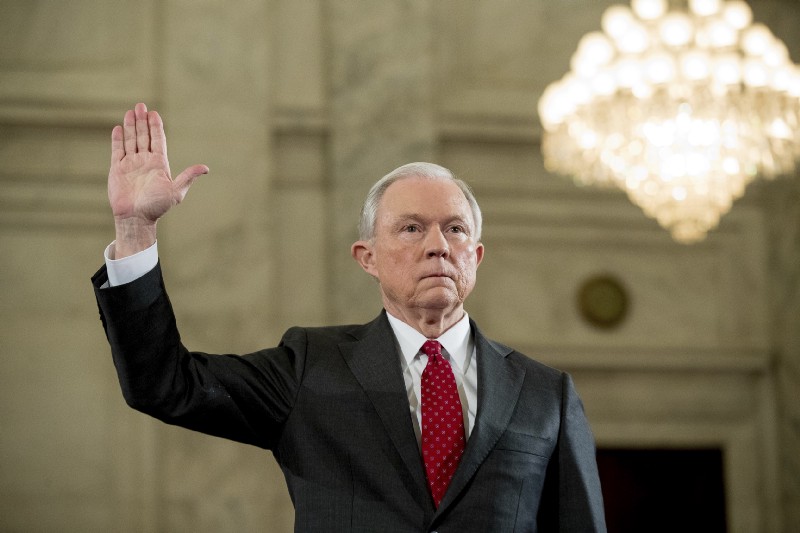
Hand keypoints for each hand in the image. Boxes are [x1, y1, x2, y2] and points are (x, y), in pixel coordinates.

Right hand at [108, 102, 207, 256]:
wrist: (136, 218)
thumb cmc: (157, 206)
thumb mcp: (176, 191)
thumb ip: (188, 177)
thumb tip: (206, 168)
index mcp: (159, 164)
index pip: (158, 140)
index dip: (156, 127)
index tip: (154, 114)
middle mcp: (145, 161)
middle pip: (143, 136)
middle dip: (142, 121)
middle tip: (141, 106)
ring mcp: (131, 164)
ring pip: (131, 140)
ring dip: (131, 126)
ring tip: (130, 112)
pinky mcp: (117, 169)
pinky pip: (117, 151)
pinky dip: (118, 139)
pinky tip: (118, 128)